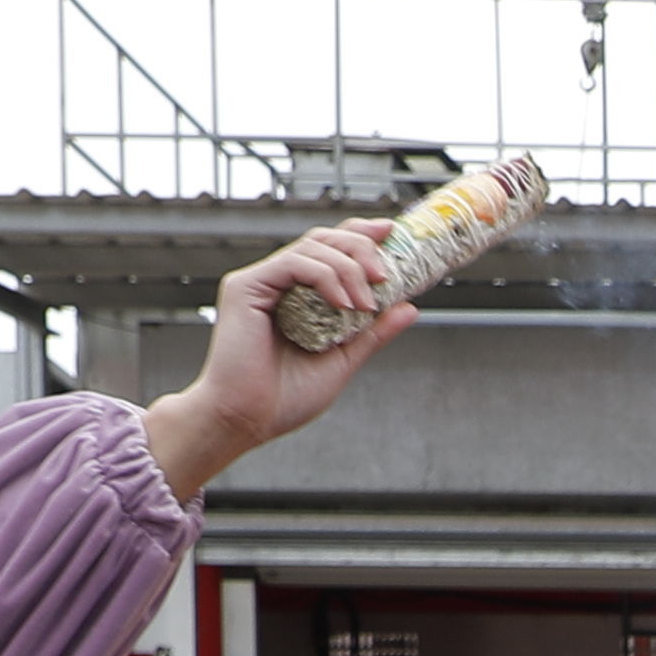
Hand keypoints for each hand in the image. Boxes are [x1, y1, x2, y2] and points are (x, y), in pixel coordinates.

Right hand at [135, 221, 437, 498]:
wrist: (246, 421)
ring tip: (367, 303)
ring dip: (349, 267)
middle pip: (324, 240)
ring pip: (312, 247)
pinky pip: (292, 263)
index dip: (361, 236)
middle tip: (385, 275)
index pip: (330, 250)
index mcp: (298, 295)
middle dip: (361, 247)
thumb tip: (409, 307)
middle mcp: (278, 283)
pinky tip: (343, 304)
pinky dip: (325, 277)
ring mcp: (261, 282)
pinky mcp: (245, 287)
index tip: (391, 234)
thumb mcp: (343, 360)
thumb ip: (372, 332)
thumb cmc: (283, 398)